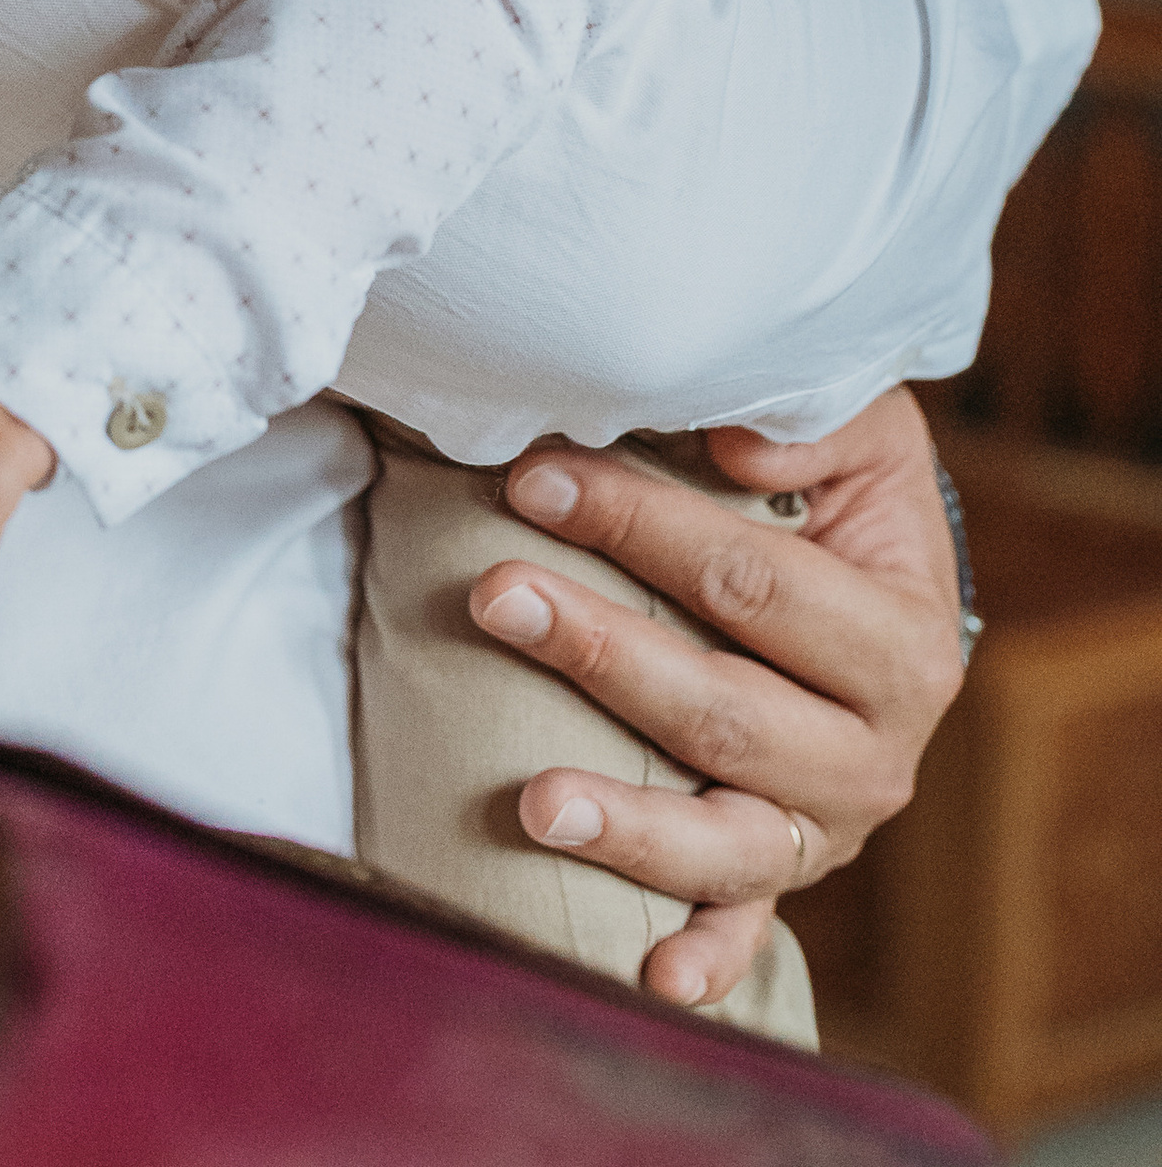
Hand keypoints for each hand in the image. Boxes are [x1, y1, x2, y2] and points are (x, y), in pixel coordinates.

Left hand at [467, 388, 963, 1008]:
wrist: (880, 589)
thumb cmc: (845, 496)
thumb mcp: (862, 432)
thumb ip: (818, 419)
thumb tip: (737, 447)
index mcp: (899, 640)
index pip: (751, 583)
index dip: (639, 526)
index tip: (535, 478)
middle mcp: (874, 753)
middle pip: (724, 709)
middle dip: (601, 649)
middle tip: (494, 595)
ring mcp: (826, 826)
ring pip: (726, 840)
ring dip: (627, 823)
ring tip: (531, 803)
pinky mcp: (784, 873)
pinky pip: (745, 929)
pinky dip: (705, 961)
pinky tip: (649, 975)